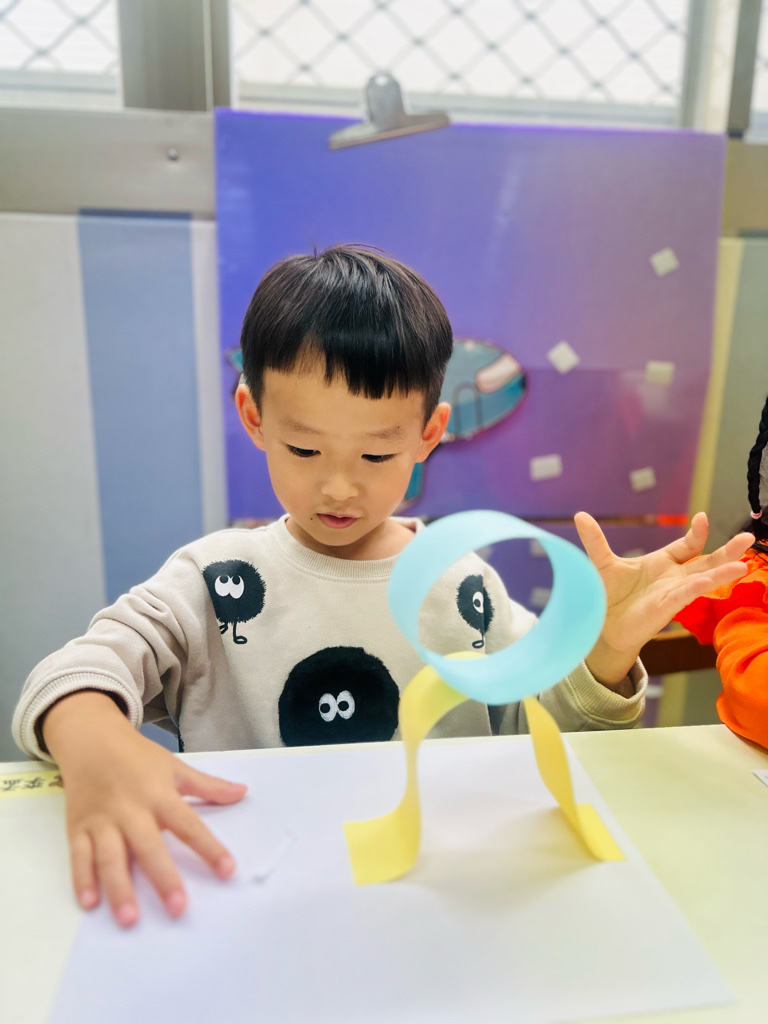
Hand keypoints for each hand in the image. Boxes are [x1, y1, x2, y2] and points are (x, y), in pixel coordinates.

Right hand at [42, 691, 246, 927]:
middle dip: (163, 877)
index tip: (228, 870)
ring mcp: (102, 820)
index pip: (189, 824)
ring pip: (110, 857)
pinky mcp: (78, 828)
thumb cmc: (137, 757)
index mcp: (159, 794)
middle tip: (178, 909)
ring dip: (119, 888)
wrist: (91, 740)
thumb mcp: (175, 767)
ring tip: (130, 919)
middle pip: (148, 846)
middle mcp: (131, 810)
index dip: (209, 847)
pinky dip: (82, 879)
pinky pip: (79, 857)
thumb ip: (208, 785)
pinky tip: (90, 903)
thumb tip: (242, 792)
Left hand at [574, 511, 752, 684]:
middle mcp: (674, 577)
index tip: (701, 518)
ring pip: (704, 579)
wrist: (602, 626)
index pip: (688, 546)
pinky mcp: (665, 608)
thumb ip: (596, 540)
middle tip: (748, 538)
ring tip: (743, 562)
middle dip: (728, 551)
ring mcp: (672, 593)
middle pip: (707, 562)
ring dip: (722, 571)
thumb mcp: (603, 563)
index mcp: (664, 563)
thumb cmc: (608, 595)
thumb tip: (580, 515)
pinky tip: (710, 580)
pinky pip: (685, 596)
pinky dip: (697, 588)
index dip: (697, 533)